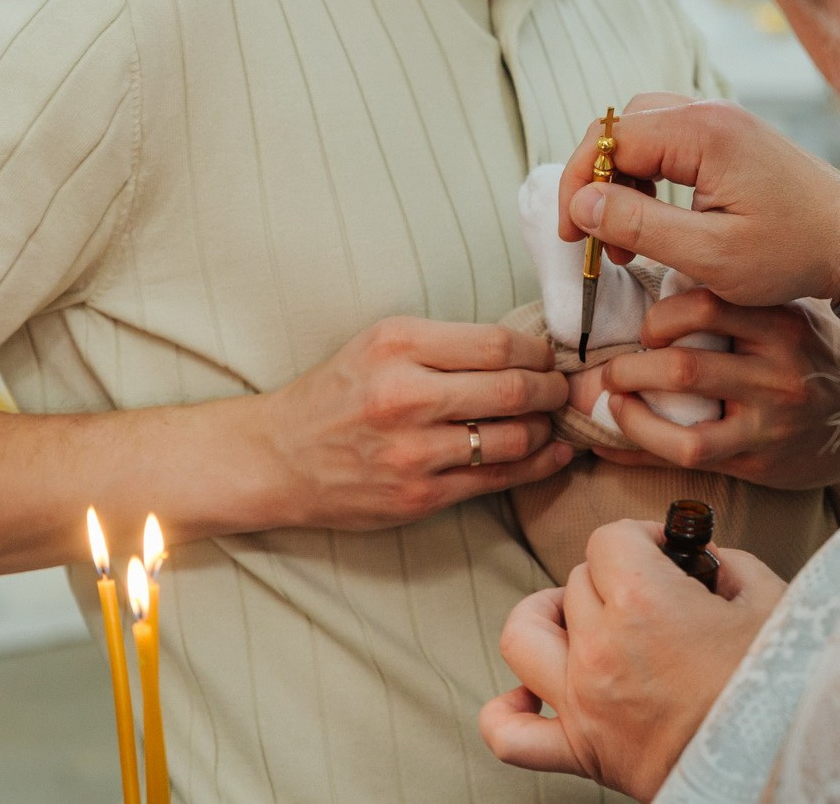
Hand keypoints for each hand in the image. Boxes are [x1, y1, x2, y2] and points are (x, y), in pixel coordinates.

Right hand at [261, 318, 573, 530]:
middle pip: (514, 389)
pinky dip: (538, 465)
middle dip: (553, 389)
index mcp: (398, 345)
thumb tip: (526, 349)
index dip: (540, 351)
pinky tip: (554, 454)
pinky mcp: (418, 496)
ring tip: (554, 420)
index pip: (499, 344)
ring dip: (549, 429)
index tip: (550, 355)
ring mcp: (413, 451)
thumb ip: (446, 344)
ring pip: (514, 438)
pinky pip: (497, 479)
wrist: (276, 458)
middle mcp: (405, 396)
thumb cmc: (337, 393)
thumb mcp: (380, 344)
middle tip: (563, 388)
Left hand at [479, 520, 784, 799]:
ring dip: (545, 617)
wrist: (780, 761)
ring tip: (576, 619)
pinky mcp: (582, 752)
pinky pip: (510, 735)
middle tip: (651, 591)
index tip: (665, 551)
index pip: (608, 539)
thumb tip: (703, 561)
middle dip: (613, 577)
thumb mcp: (770, 600)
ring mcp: (584, 702)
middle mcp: (602, 648)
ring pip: (523, 636)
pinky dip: (507, 712)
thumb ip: (728, 565)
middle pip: (576, 581)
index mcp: (644, 601)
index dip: (639, 536)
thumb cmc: (781, 684)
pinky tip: (531, 695)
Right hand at [559, 95, 839, 306]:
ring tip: (622, 240)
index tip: (571, 236)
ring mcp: (724, 121)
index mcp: (704, 132)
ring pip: (643, 132)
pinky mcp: (733, 139)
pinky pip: (670, 143)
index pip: (610, 139)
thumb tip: (581, 203)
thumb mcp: (710, 255)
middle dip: (595, 179)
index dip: (578, 184)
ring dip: (621, 180)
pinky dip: (649, 177)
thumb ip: (640, 226)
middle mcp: (711, 111)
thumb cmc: (793, 253)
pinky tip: (654, 223)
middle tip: (591, 237)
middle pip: (621, 127)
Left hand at [592, 292, 839, 490]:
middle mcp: (778, 372)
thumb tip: (657, 295)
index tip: (648, 329)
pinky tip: (612, 441)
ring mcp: (770, 422)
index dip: (660, 316)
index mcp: (783, 324)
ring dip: (630, 413)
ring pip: (684, 424)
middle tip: (611, 370)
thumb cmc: (815, 363)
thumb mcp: (793, 320)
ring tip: (612, 401)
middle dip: (630, 369)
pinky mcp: (759, 459)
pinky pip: (688, 457)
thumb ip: (742, 310)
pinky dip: (638, 449)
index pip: (704, 305)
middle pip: (684, 367)